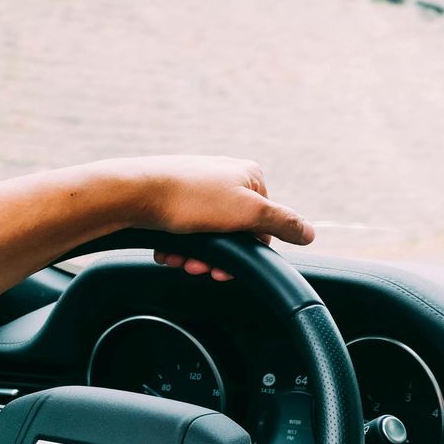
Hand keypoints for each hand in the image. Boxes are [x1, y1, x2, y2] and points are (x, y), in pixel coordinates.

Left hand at [109, 155, 314, 281]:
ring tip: (180, 258)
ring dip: (197, 256)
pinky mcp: (176, 200)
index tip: (226, 267)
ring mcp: (199, 188)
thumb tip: (310, 233)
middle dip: (217, 258)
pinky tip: (169, 251)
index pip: (264, 225)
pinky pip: (187, 232)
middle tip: (198, 266)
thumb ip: (284, 222)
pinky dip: (180, 246)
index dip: (248, 251)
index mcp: (249, 176)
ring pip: (210, 236)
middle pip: (235, 234)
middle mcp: (226, 178)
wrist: (133, 194)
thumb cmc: (189, 199)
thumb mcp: (248, 212)